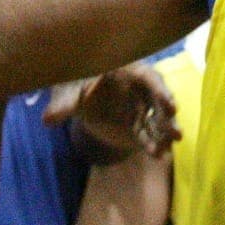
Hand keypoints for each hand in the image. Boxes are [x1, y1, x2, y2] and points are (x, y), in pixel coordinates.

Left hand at [45, 64, 178, 157]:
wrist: (79, 95)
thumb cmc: (77, 83)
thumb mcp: (68, 91)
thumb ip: (62, 103)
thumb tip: (47, 119)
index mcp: (127, 70)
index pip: (149, 77)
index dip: (160, 91)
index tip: (170, 105)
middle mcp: (139, 87)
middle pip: (159, 99)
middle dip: (168, 115)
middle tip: (177, 131)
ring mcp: (141, 106)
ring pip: (157, 119)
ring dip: (165, 132)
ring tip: (169, 146)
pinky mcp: (138, 124)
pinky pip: (148, 133)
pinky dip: (152, 143)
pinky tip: (157, 155)